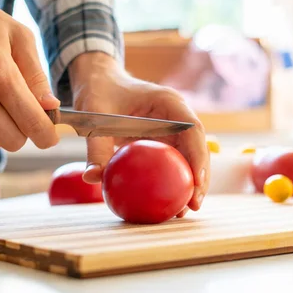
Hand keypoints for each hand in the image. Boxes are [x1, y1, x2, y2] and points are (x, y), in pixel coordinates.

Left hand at [69, 53, 209, 216]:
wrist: (99, 81)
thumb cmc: (99, 92)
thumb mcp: (96, 116)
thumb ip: (97, 147)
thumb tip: (92, 178)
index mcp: (169, 102)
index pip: (192, 130)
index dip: (198, 156)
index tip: (196, 181)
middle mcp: (177, 116)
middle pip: (197, 147)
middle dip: (200, 177)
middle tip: (193, 205)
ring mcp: (173, 129)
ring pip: (189, 158)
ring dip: (190, 183)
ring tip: (182, 211)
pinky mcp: (164, 140)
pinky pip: (173, 162)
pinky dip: (173, 181)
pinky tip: (168, 203)